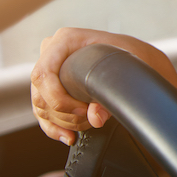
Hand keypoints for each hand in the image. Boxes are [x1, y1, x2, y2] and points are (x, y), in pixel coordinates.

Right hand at [31, 27, 176, 145]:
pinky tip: (69, 137)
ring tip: (87, 125)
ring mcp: (49, 69)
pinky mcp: (51, 87)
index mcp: (65, 40)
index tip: (83, 111)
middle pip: (41, 93)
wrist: (136, 60)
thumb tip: (95, 118)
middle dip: (65, 114)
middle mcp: (52, 51)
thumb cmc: (131, 57)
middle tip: (90, 120)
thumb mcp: (128, 70)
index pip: (43, 74)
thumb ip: (112, 95)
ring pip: (41, 105)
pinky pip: (42, 112)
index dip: (58, 98)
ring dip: (63, 122)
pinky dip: (54, 128)